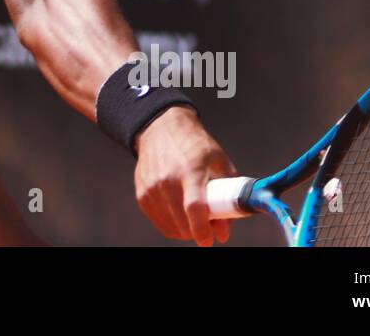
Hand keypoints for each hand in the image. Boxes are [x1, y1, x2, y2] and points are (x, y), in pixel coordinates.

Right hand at [133, 105, 236, 246]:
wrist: (161, 129)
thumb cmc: (196, 146)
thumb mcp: (220, 163)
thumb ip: (227, 196)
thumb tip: (223, 231)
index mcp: (190, 170)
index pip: (194, 207)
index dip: (203, 229)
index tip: (209, 240)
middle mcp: (167, 180)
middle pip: (182, 222)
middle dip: (199, 231)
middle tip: (210, 224)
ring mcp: (151, 188)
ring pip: (171, 227)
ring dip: (186, 229)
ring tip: (195, 215)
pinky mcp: (142, 194)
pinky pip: (160, 222)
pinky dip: (173, 224)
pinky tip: (181, 213)